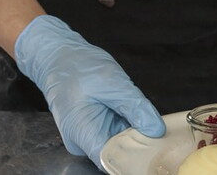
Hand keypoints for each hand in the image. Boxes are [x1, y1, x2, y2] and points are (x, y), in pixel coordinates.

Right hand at [13, 15, 164, 158]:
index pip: (113, 159)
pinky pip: (115, 131)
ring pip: (119, 141)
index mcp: (82, 134)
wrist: (58, 57)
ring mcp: (88, 135)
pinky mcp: (94, 128)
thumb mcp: (112, 82)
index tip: (157, 143)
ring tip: (146, 116)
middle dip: (139, 141)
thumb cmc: (77, 67)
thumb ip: (135, 107)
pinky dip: (128, 124)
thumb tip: (156, 129)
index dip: (137, 154)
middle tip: (158, 127)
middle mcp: (83, 141)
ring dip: (134, 131)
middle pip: (118, 152)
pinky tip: (135, 113)